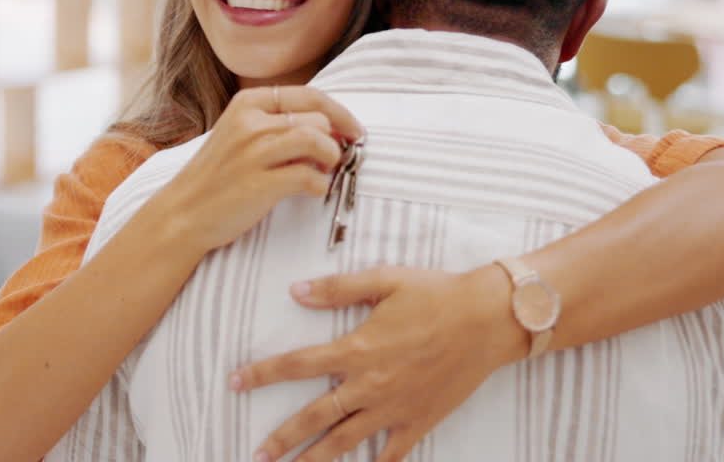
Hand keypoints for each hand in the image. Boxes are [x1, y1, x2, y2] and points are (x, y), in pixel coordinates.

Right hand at [146, 85, 362, 253]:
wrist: (183, 212)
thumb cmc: (217, 176)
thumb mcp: (239, 134)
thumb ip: (277, 124)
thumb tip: (332, 127)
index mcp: (247, 104)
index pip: (310, 95)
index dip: (341, 113)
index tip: (354, 131)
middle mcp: (250, 122)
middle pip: (318, 119)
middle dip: (333, 141)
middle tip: (331, 161)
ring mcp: (254, 153)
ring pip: (318, 141)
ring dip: (331, 160)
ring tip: (323, 173)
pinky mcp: (260, 184)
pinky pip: (311, 177)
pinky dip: (321, 186)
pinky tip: (312, 191)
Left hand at [231, 265, 525, 461]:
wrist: (489, 319)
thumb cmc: (436, 294)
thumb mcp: (383, 280)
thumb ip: (336, 289)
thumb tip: (294, 291)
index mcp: (357, 349)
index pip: (298, 365)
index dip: (262, 374)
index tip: (235, 382)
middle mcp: (371, 384)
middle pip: (315, 417)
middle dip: (282, 437)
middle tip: (257, 453)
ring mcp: (395, 407)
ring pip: (346, 442)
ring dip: (316, 459)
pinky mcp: (420, 420)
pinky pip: (392, 453)